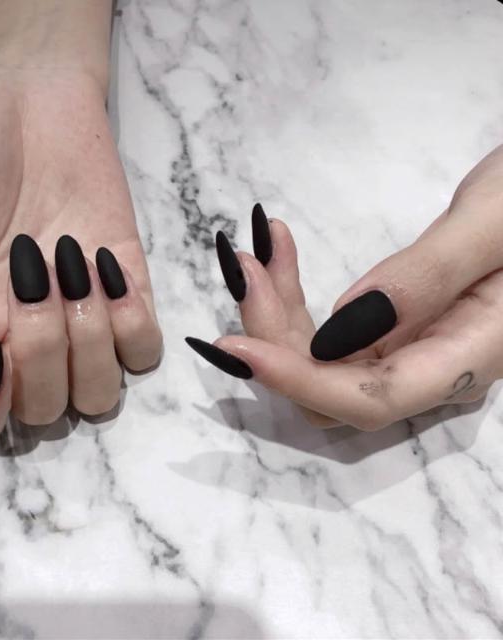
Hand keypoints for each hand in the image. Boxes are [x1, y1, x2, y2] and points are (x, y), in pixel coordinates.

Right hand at [0, 68, 161, 441]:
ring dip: (89, 343)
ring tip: (73, 268)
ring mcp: (83, 319)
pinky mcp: (130, 292)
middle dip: (42, 357)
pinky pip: (144, 352)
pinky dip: (132, 325)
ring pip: (100, 393)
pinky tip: (109, 271)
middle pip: (44, 410)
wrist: (30, 96)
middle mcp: (26, 337)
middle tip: (31, 277)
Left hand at [186, 145, 502, 430]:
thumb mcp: (492, 225)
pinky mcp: (394, 329)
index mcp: (467, 356)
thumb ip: (425, 280)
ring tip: (254, 251)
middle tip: (244, 265)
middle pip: (330, 389)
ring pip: (321, 362)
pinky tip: (278, 253)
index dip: (297, 381)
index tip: (235, 347)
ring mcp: (410, 351)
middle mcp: (432, 370)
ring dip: (276, 313)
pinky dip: (295, 296)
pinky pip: (331, 332)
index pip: (369, 399)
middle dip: (273, 337)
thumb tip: (338, 335)